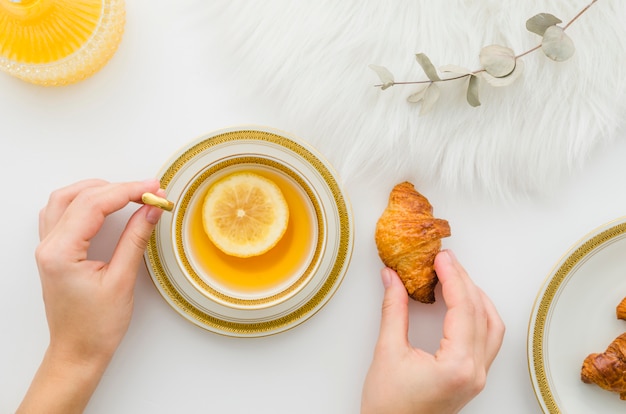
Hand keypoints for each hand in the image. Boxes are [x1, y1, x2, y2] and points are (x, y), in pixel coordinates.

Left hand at [18, 179, 163, 413]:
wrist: (78, 352)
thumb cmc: (96, 327)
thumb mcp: (122, 281)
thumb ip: (135, 239)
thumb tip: (151, 210)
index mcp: (61, 252)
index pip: (94, 205)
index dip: (127, 192)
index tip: (153, 188)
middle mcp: (48, 246)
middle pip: (78, 196)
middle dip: (116, 188)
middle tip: (148, 190)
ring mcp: (47, 247)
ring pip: (64, 199)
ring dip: (96, 189)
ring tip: (128, 193)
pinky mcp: (54, 251)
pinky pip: (61, 212)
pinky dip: (83, 201)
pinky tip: (103, 204)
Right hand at [361, 250, 504, 413]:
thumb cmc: (389, 408)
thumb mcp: (387, 352)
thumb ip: (394, 310)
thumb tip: (393, 279)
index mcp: (458, 366)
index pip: (464, 309)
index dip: (453, 277)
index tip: (441, 258)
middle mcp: (475, 372)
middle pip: (481, 313)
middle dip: (464, 281)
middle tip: (444, 261)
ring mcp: (477, 376)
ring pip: (492, 326)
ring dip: (476, 297)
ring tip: (455, 277)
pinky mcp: (472, 378)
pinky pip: (488, 339)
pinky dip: (478, 315)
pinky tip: (462, 303)